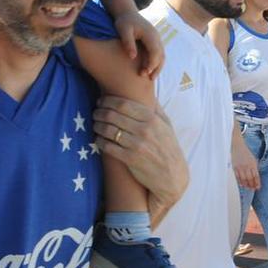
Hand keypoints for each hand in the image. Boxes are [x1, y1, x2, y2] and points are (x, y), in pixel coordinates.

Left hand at [93, 97, 187, 214]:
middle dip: (99, 112)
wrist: (172, 176)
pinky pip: (107, 146)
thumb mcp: (167, 125)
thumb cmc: (168, 148)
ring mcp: (137, 145)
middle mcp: (144, 130)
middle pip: (112, 115)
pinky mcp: (130, 159)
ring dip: (97, 126)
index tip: (100, 101)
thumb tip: (146, 91)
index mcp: (152, 119)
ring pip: (108, 130)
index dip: (107, 101)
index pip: (123, 104)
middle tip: (95, 113)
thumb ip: (155, 108)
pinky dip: (99, 141)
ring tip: (95, 125)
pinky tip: (97, 139)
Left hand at [113, 10, 163, 79]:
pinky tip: (149, 71)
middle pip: (161, 55)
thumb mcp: (123, 30)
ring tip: (150, 78)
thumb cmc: (124, 22)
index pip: (155, 52)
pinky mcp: (154, 42)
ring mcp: (157, 39)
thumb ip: (128, 42)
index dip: (151, 64)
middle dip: (155, 68)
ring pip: (162, 56)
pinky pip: (159, 54)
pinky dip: (156, 63)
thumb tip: (132, 57)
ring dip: (157, 67)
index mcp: (150, 34)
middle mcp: (157, 37)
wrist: (127, 13)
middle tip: (146, 77)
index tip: (144, 73)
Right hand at [231, 137, 259, 189]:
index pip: (256, 176)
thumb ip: (254, 168)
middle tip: (253, 189)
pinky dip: (240, 181)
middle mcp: (247, 166)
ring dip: (246, 185)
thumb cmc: (246, 153)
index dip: (257, 183)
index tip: (258, 187)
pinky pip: (237, 177)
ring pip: (244, 179)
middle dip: (252, 185)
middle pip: (250, 179)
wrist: (238, 146)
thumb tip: (255, 177)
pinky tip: (242, 184)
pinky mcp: (235, 167)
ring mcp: (240, 167)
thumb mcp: (253, 160)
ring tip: (248, 188)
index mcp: (253, 164)